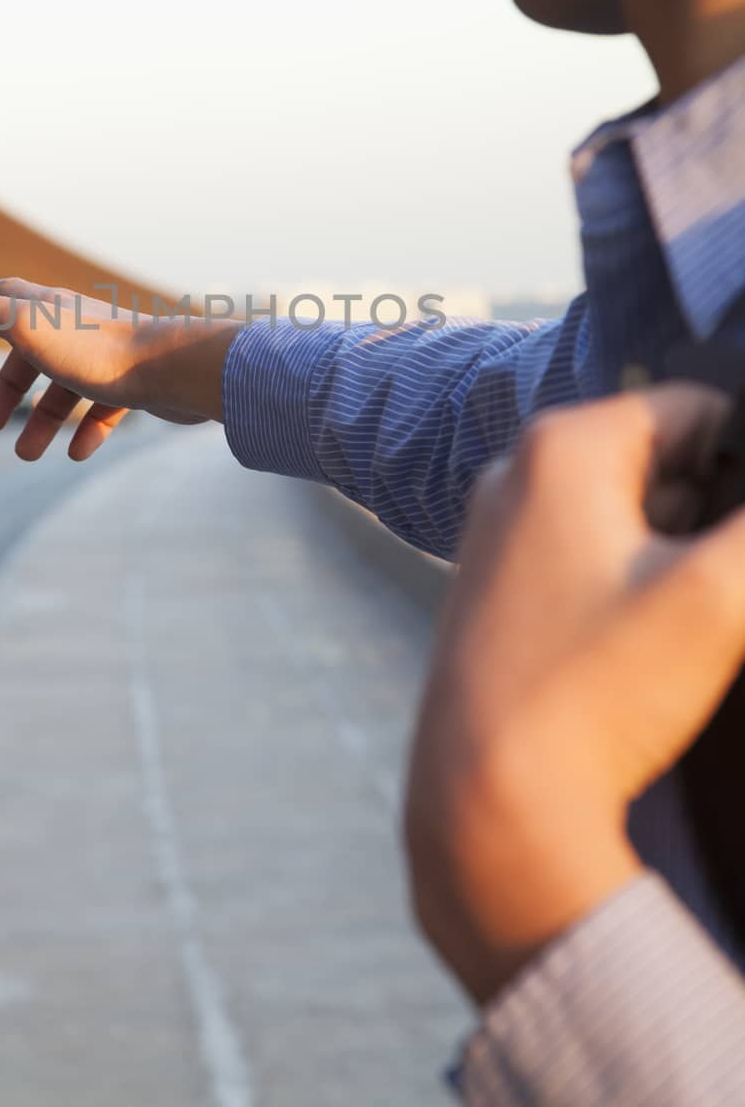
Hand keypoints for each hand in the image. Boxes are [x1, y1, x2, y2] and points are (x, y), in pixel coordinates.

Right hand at [0, 279, 241, 461]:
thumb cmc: (96, 349)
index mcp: (49, 309)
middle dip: (9, 387)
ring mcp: (108, 355)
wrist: (173, 369)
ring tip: (27, 455)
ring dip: (45, 420)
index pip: (8, 297)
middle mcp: (77, 326)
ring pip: (68, 387)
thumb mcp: (29, 329)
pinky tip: (77, 454)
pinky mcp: (136, 383)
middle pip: (34, 353)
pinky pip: (106, 407)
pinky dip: (88, 429)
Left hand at [405, 385, 744, 1005]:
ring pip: (625, 511)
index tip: (744, 545)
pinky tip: (649, 643)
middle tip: (723, 589)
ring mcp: (498, 529)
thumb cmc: (598, 690)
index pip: (696, 409)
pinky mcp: (496, 586)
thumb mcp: (719, 598)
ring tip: (692, 621)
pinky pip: (586, 553)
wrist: (489, 800)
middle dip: (712, 511)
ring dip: (677, 552)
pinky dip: (631, 581)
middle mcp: (515, 471)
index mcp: (562, 445)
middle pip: (659, 459)